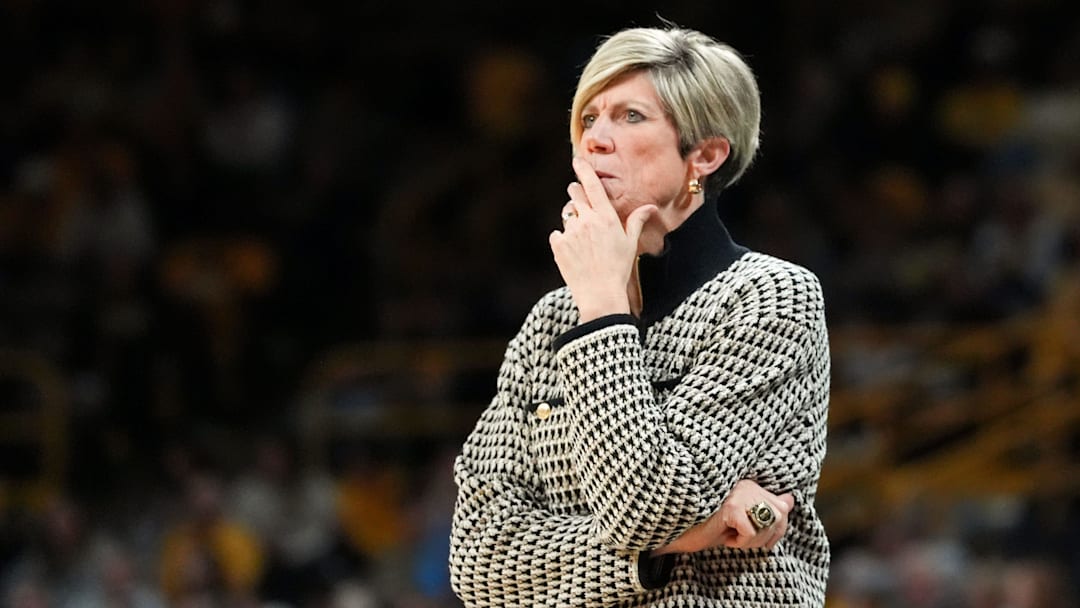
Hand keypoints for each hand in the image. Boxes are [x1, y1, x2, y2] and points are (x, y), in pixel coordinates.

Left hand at [549, 158, 655, 322]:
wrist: (600, 294)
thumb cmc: (619, 268)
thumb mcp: (630, 243)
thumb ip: (636, 221)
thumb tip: (650, 207)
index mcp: (606, 218)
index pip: (593, 186)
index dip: (583, 170)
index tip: (577, 160)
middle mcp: (587, 220)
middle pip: (575, 195)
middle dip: (576, 195)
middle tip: (582, 206)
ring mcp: (571, 232)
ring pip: (568, 217)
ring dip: (573, 224)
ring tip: (584, 244)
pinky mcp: (558, 244)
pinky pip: (557, 234)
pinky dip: (563, 240)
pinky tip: (574, 253)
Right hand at [652, 479, 794, 554]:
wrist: (674, 530)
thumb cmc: (703, 525)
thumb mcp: (739, 519)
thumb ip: (764, 509)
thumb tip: (790, 500)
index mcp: (748, 485)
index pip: (783, 507)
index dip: (774, 529)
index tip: (751, 535)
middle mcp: (746, 484)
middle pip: (780, 516)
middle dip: (764, 536)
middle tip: (738, 537)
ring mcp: (739, 493)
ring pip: (768, 523)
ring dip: (751, 540)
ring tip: (730, 534)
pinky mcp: (731, 506)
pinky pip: (751, 532)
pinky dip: (739, 542)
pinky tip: (723, 535)